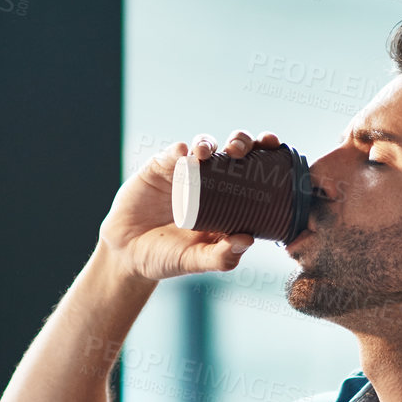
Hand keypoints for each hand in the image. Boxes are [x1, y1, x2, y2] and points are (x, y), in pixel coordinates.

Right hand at [99, 129, 279, 280]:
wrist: (126, 254)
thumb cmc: (167, 258)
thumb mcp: (196, 261)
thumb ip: (221, 257)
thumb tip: (247, 239)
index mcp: (230, 200)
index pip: (255, 171)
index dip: (267, 155)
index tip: (275, 148)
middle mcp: (211, 181)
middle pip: (233, 150)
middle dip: (242, 141)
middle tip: (240, 150)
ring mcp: (185, 172)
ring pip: (204, 145)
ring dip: (209, 142)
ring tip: (207, 153)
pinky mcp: (160, 168)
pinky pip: (173, 153)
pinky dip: (180, 150)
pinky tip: (184, 153)